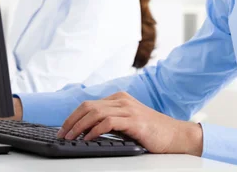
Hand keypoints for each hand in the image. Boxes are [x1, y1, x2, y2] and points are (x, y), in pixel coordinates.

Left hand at [57, 92, 202, 155]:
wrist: (174, 135)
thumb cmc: (151, 131)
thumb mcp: (127, 122)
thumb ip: (110, 121)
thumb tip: (85, 130)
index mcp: (119, 98)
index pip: (88, 104)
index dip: (72, 117)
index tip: (63, 130)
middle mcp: (122, 100)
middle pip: (88, 106)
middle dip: (71, 122)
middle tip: (62, 135)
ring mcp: (128, 109)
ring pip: (95, 113)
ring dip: (79, 127)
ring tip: (70, 138)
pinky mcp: (134, 121)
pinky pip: (108, 122)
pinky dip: (94, 130)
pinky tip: (88, 138)